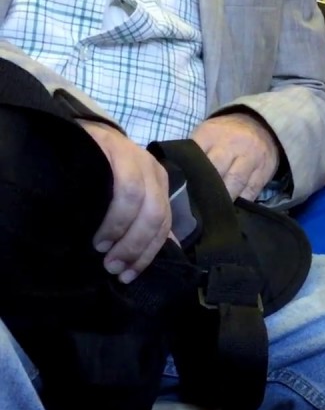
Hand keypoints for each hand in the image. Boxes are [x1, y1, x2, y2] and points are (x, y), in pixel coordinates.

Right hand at [79, 121, 171, 283]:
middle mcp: (153, 171)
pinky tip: (101, 231)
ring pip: (142, 203)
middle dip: (136, 247)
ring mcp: (136, 158)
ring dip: (123, 233)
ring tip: (103, 250)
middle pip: (156, 215)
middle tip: (113, 267)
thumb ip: (139, 220)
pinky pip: (126, 187)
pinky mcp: (118, 149)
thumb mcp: (123, 198)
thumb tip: (151, 256)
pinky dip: (116, 216)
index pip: (164, 224)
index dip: (147, 254)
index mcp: (159, 184)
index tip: (129, 275)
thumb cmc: (96, 173)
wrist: (75, 134)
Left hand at [191, 113, 280, 200]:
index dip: (190, 176)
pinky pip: (251, 190)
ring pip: (235, 182)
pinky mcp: (264, 170)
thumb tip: (178, 177)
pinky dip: (241, 200)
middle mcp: (232, 143)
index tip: (184, 190)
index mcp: (211, 134)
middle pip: (216, 171)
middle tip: (198, 205)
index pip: (196, 157)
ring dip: (224, 198)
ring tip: (214, 209)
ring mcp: (251, 156)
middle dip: (207, 189)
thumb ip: (194, 152)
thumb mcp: (206, 134)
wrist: (259, 125)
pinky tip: (233, 206)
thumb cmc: (224, 135)